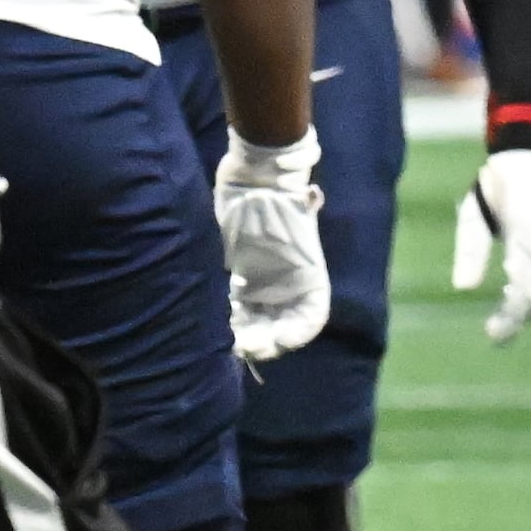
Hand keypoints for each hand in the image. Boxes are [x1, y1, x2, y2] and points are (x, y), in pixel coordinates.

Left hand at [216, 135, 329, 362]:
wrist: (251, 182)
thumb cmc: (273, 198)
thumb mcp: (292, 204)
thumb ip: (304, 205)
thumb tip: (311, 194)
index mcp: (308, 277)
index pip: (311, 317)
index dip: (299, 333)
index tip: (280, 339)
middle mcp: (290, 288)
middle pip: (282, 329)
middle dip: (266, 342)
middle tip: (245, 347)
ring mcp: (266, 288)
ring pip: (259, 326)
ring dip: (247, 337)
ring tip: (230, 341)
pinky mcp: (243, 285)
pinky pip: (239, 315)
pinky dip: (231, 323)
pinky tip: (219, 322)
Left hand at [451, 146, 530, 342]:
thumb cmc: (496, 189)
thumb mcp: (474, 215)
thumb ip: (469, 253)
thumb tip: (463, 288)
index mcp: (523, 238)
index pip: (522, 293)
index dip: (509, 317)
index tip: (491, 331)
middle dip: (519, 316)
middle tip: (496, 323)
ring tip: (511, 303)